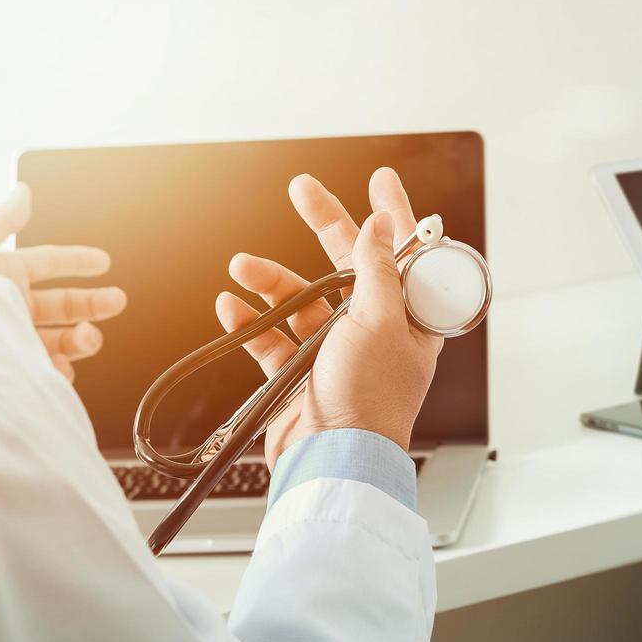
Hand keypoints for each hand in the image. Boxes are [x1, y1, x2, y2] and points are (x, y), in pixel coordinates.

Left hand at [0, 183, 126, 381]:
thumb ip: (2, 219)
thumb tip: (22, 192)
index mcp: (0, 274)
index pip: (47, 264)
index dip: (77, 261)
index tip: (103, 262)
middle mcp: (7, 308)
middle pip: (60, 305)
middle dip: (92, 303)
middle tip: (116, 301)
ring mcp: (10, 341)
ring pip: (59, 340)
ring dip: (82, 338)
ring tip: (86, 338)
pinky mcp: (11, 372)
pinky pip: (45, 375)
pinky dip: (60, 371)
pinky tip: (60, 365)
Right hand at [214, 168, 441, 459]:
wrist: (332, 460)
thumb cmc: (370, 401)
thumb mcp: (381, 322)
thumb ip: (377, 270)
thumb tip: (382, 225)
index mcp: (408, 317)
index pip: (405, 254)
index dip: (394, 215)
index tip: (381, 180)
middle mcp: (374, 329)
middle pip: (347, 264)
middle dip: (324, 224)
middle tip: (302, 189)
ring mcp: (334, 350)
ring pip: (301, 299)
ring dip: (270, 281)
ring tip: (242, 267)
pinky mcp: (298, 373)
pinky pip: (271, 337)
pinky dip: (250, 321)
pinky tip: (232, 307)